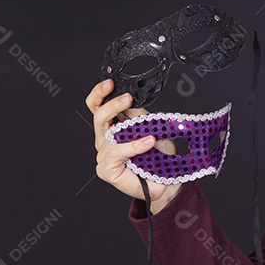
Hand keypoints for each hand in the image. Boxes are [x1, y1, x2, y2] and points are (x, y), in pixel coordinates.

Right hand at [86, 79, 182, 213]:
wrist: (167, 181)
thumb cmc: (159, 157)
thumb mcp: (151, 128)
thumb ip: (138, 115)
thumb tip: (131, 100)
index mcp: (113, 127)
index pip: (97, 106)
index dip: (99, 94)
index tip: (109, 83)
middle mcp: (105, 140)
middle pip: (99, 116)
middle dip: (112, 104)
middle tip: (127, 98)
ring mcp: (104, 155)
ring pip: (110, 135)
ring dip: (132, 130)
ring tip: (150, 131)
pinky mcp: (106, 169)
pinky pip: (116, 152)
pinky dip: (133, 146)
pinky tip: (147, 142)